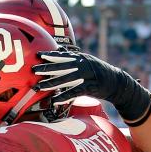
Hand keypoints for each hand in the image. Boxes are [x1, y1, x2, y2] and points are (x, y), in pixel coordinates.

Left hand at [33, 51, 150, 119]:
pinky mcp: (90, 87)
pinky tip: (54, 100)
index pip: (64, 55)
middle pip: (62, 66)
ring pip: (66, 79)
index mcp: (81, 58)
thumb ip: (73, 58)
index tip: (38, 55)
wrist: (117, 82)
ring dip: (51, 83)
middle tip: (33, 70)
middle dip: (47, 68)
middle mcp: (83, 65)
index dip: (51, 55)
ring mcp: (87, 76)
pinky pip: (74, 92)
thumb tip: (60, 50)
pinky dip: (64, 96)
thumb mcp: (86, 62)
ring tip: (39, 87)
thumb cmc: (98, 73)